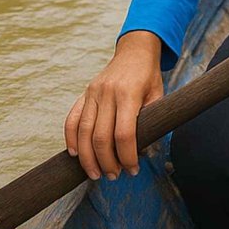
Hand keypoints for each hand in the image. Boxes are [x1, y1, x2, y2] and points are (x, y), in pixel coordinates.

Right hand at [65, 30, 164, 180]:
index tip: (132, 170)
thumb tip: (142, 153)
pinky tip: (74, 154)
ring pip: (83, 131)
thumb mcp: (158, 97)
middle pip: (100, 136)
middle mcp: (107, 93)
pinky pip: (72, 119)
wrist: (134, 51)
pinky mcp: (84, 94)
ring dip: (87, 157)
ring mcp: (92, 93)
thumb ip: (151, 123)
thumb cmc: (149, 77)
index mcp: (128, 94)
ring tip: (95, 173)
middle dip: (106, 162)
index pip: (124, 133)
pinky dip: (70, 138)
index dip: (127, 156)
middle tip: (113, 176)